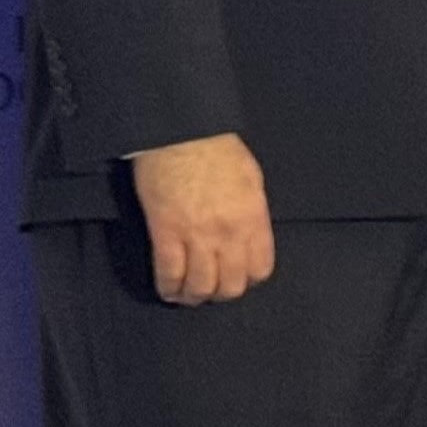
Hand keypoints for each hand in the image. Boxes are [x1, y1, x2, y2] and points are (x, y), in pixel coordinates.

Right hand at [130, 132, 274, 304]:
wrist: (180, 130)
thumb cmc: (216, 146)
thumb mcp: (250, 178)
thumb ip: (251, 213)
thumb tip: (246, 236)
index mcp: (254, 218)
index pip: (260, 269)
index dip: (247, 280)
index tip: (235, 277)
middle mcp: (230, 233)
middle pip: (230, 286)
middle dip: (220, 293)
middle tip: (209, 288)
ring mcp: (198, 235)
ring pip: (200, 287)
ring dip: (193, 296)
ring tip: (186, 293)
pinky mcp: (167, 233)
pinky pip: (170, 274)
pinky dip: (169, 288)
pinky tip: (168, 288)